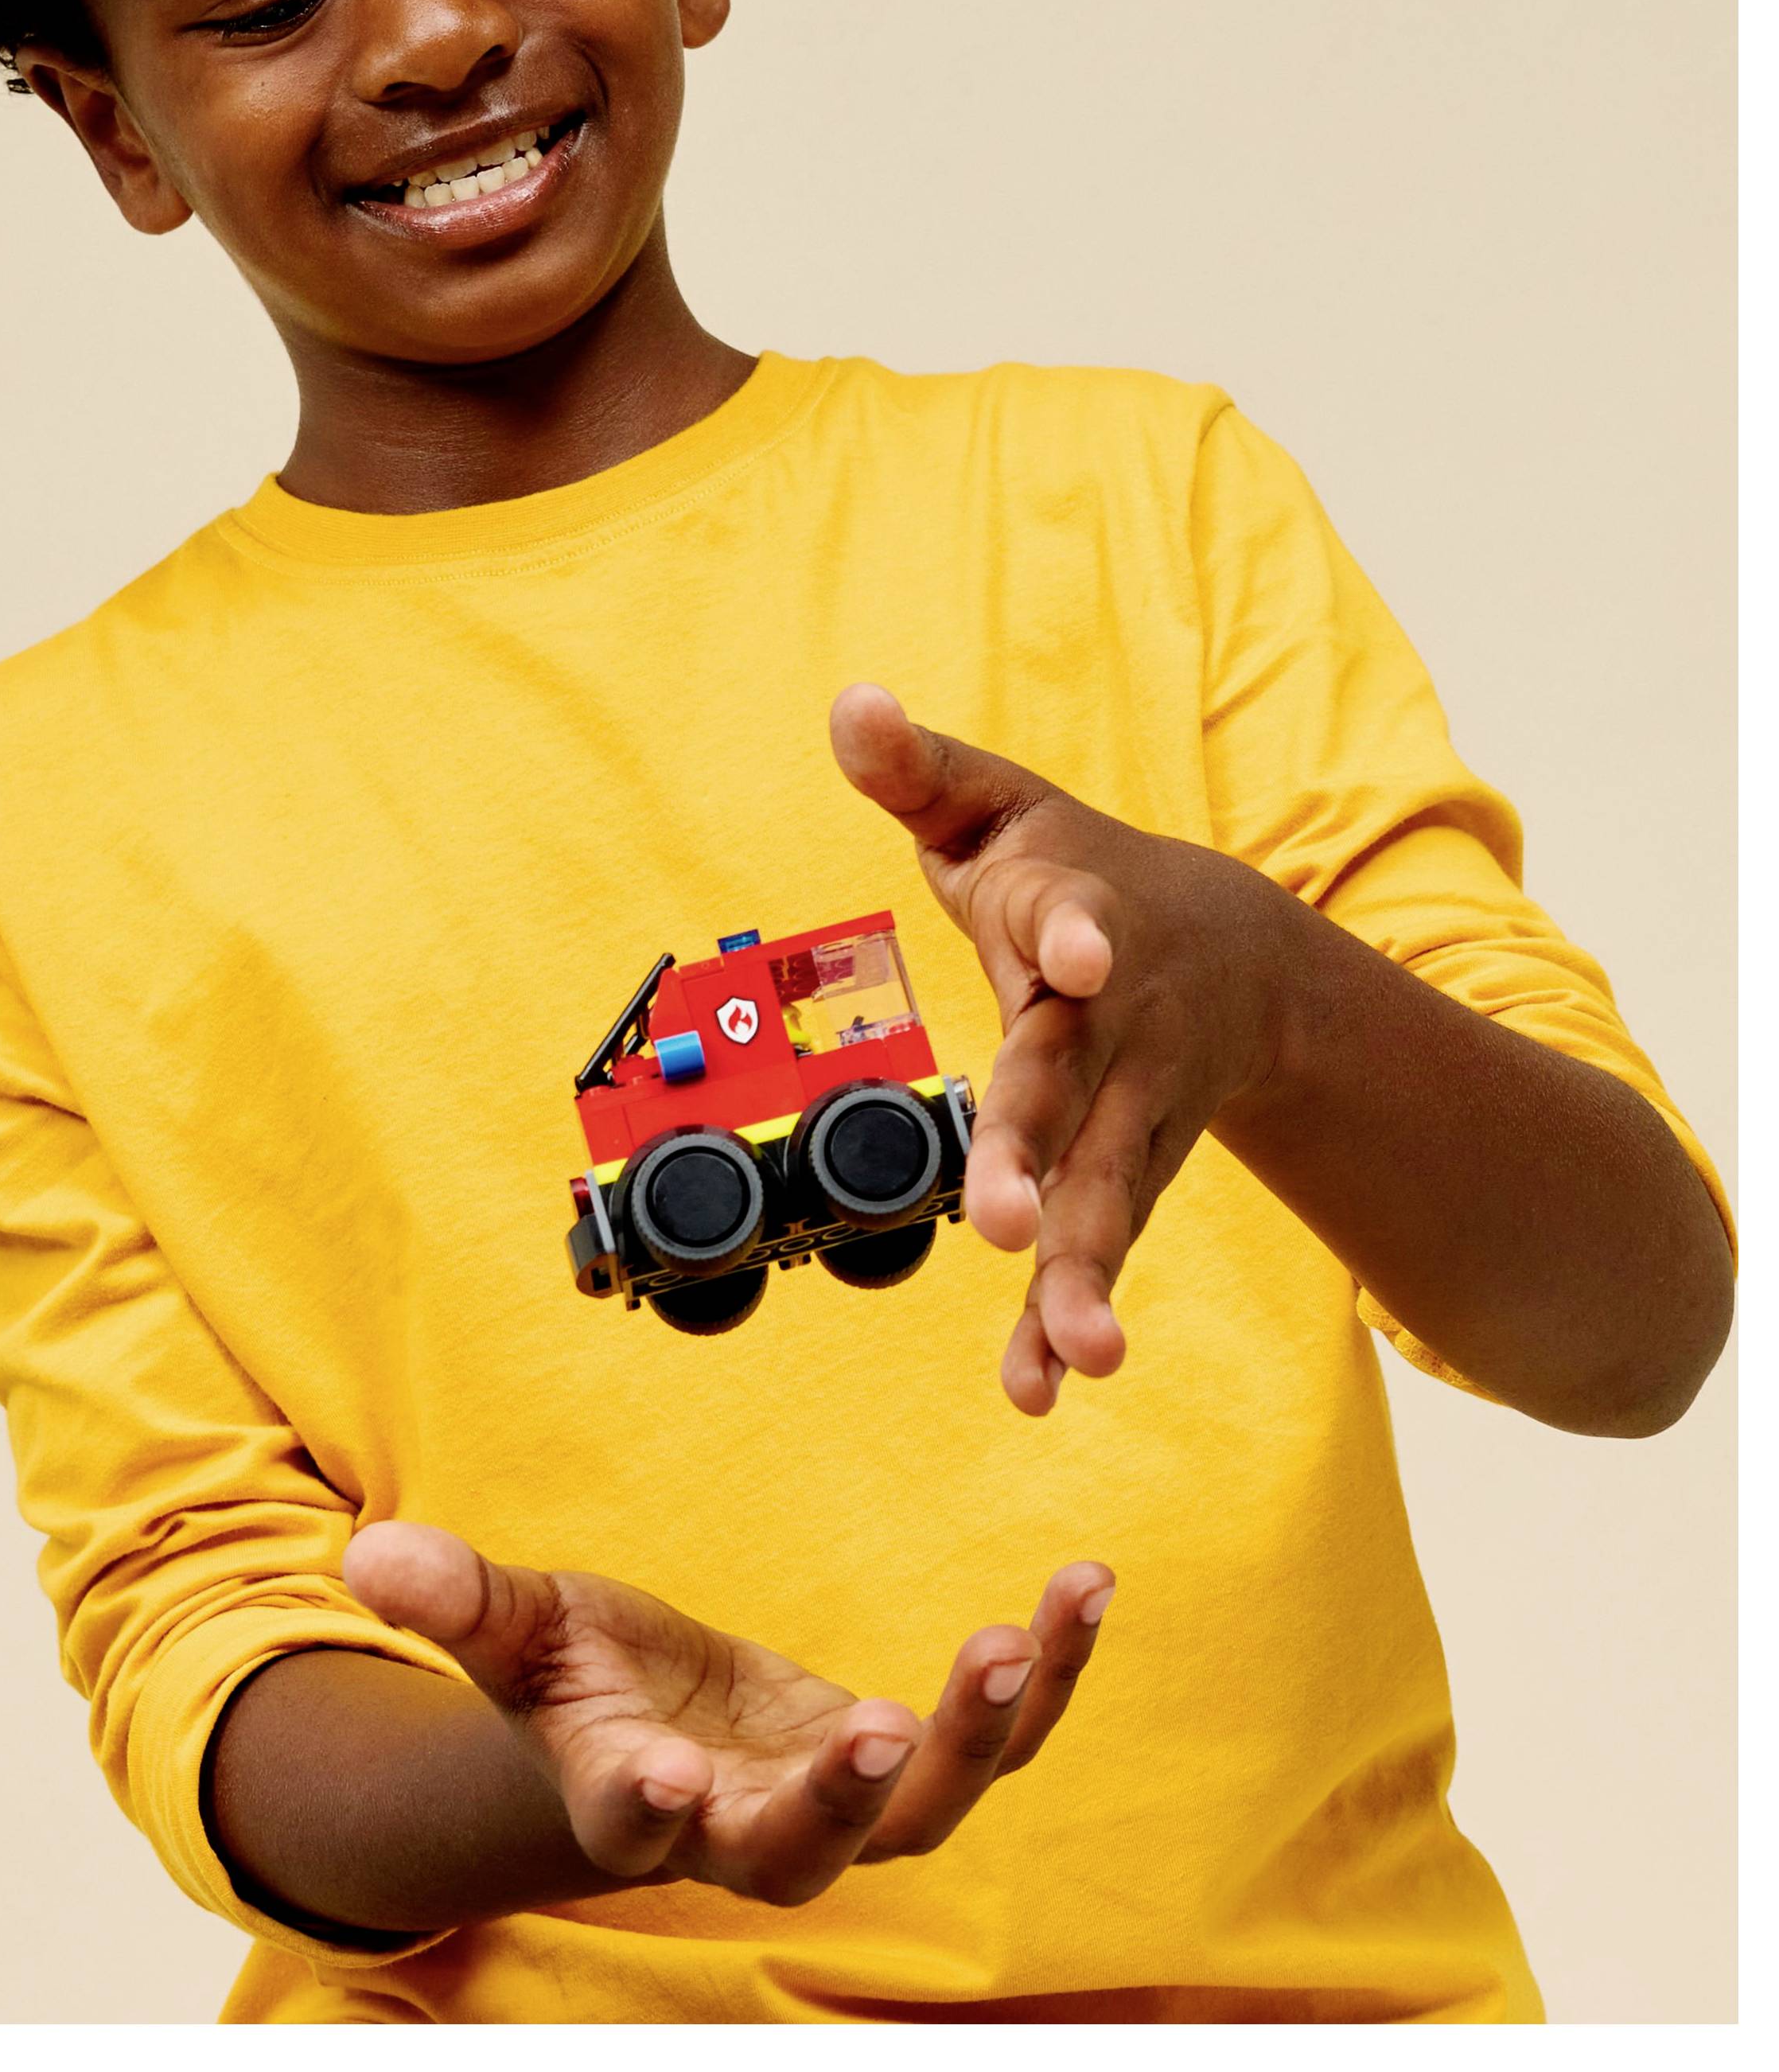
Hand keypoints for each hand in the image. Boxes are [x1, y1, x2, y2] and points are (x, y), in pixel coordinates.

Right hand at [344, 1521, 1113, 1907]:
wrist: (648, 1731)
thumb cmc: (577, 1679)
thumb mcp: (520, 1629)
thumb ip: (462, 1599)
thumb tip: (371, 1551)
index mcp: (630, 1796)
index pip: (634, 1821)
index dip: (646, 1806)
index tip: (662, 1776)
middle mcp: (740, 1826)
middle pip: (801, 1851)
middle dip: (846, 1798)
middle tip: (886, 1725)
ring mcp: (833, 1801)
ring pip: (925, 1810)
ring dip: (983, 1730)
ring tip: (1027, 1628)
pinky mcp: (899, 1761)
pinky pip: (993, 1737)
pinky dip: (1043, 1676)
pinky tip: (1084, 1592)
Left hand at [829, 681, 1292, 1411]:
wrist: (1240, 951)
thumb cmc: (1078, 868)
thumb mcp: (1003, 804)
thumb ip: (920, 770)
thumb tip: (847, 702)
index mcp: (1076, 916)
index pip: (1073, 922)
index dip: (1072, 933)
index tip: (1078, 955)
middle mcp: (1114, 1023)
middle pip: (1073, 1091)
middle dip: (1037, 1154)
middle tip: (1001, 1224)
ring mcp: (1133, 1110)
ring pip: (1107, 1194)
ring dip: (1082, 1273)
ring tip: (1076, 1358)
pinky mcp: (1130, 1173)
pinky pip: (1100, 1247)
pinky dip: (1071, 1315)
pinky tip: (1043, 1384)